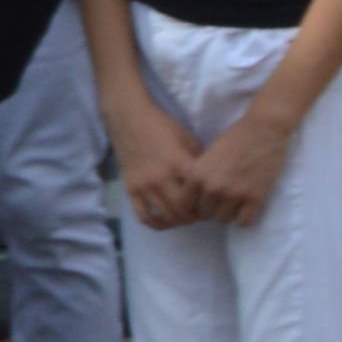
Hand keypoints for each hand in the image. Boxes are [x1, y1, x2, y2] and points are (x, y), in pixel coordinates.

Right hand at [106, 104, 204, 232]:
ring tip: (184, 217)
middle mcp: (161, 177)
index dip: (207, 204)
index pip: (197, 195)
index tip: (211, 204)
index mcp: (178, 163)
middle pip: (182, 210)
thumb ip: (198, 161)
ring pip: (165, 216)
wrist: (129, 118)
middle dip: (194, 216)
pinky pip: (143, 215)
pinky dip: (156, 223)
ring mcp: (144, 185)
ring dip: (178, 221)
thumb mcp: (187, 139)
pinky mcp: (131, 188)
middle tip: (200, 214)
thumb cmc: (162, 126)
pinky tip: (164, 221)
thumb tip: (210, 181)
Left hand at [174, 108, 284, 233]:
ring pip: (224, 219)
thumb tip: (194, 199)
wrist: (264, 128)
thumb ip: (199, 176)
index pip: (185, 204)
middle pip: (205, 214)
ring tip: (235, 202)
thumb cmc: (234, 137)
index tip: (201, 201)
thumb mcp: (207, 155)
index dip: (193, 204)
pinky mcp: (256, 197)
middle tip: (221, 200)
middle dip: (212, 209)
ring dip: (228, 213)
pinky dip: (245, 217)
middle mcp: (213, 187)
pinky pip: (245, 222)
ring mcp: (235, 194)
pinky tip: (247, 206)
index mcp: (197, 174)